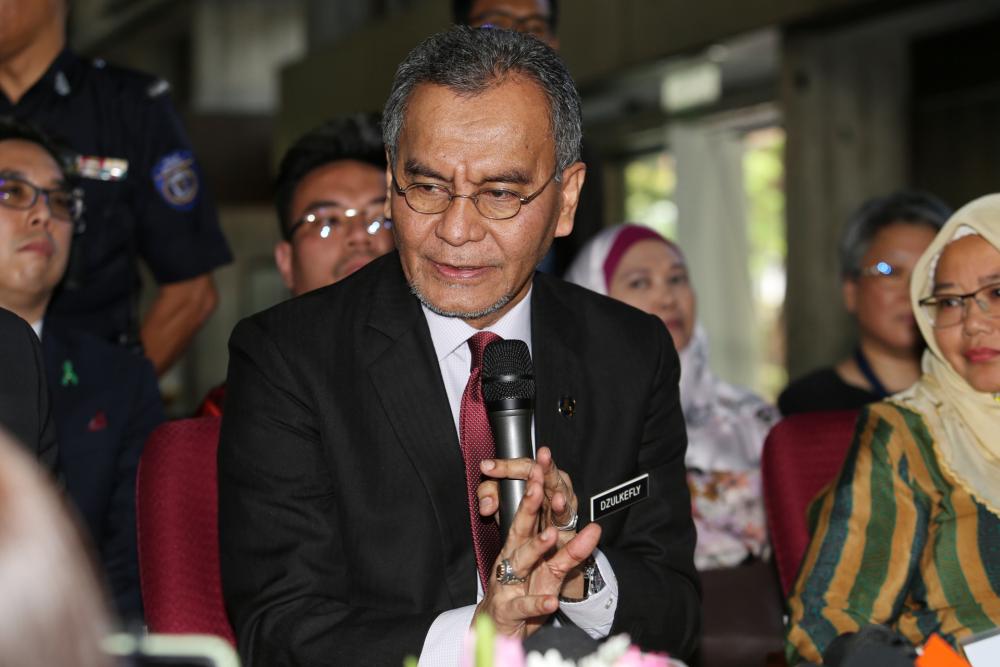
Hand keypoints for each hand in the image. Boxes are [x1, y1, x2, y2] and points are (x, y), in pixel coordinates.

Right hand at [473, 461, 600, 636]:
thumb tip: (596, 529)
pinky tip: (552, 600)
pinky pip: (525, 605)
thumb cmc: (519, 594)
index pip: (526, 514)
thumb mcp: (544, 568)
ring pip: (522, 560)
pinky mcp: (510, 611)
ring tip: (551, 534)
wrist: (498, 629)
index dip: (533, 492)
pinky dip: (538, 602)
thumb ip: (567, 550)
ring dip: (536, 547)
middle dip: (529, 506)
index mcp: (518, 548)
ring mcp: (508, 584)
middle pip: (520, 528)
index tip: (540, 468)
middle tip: (539, 486)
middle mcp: (512, 560)